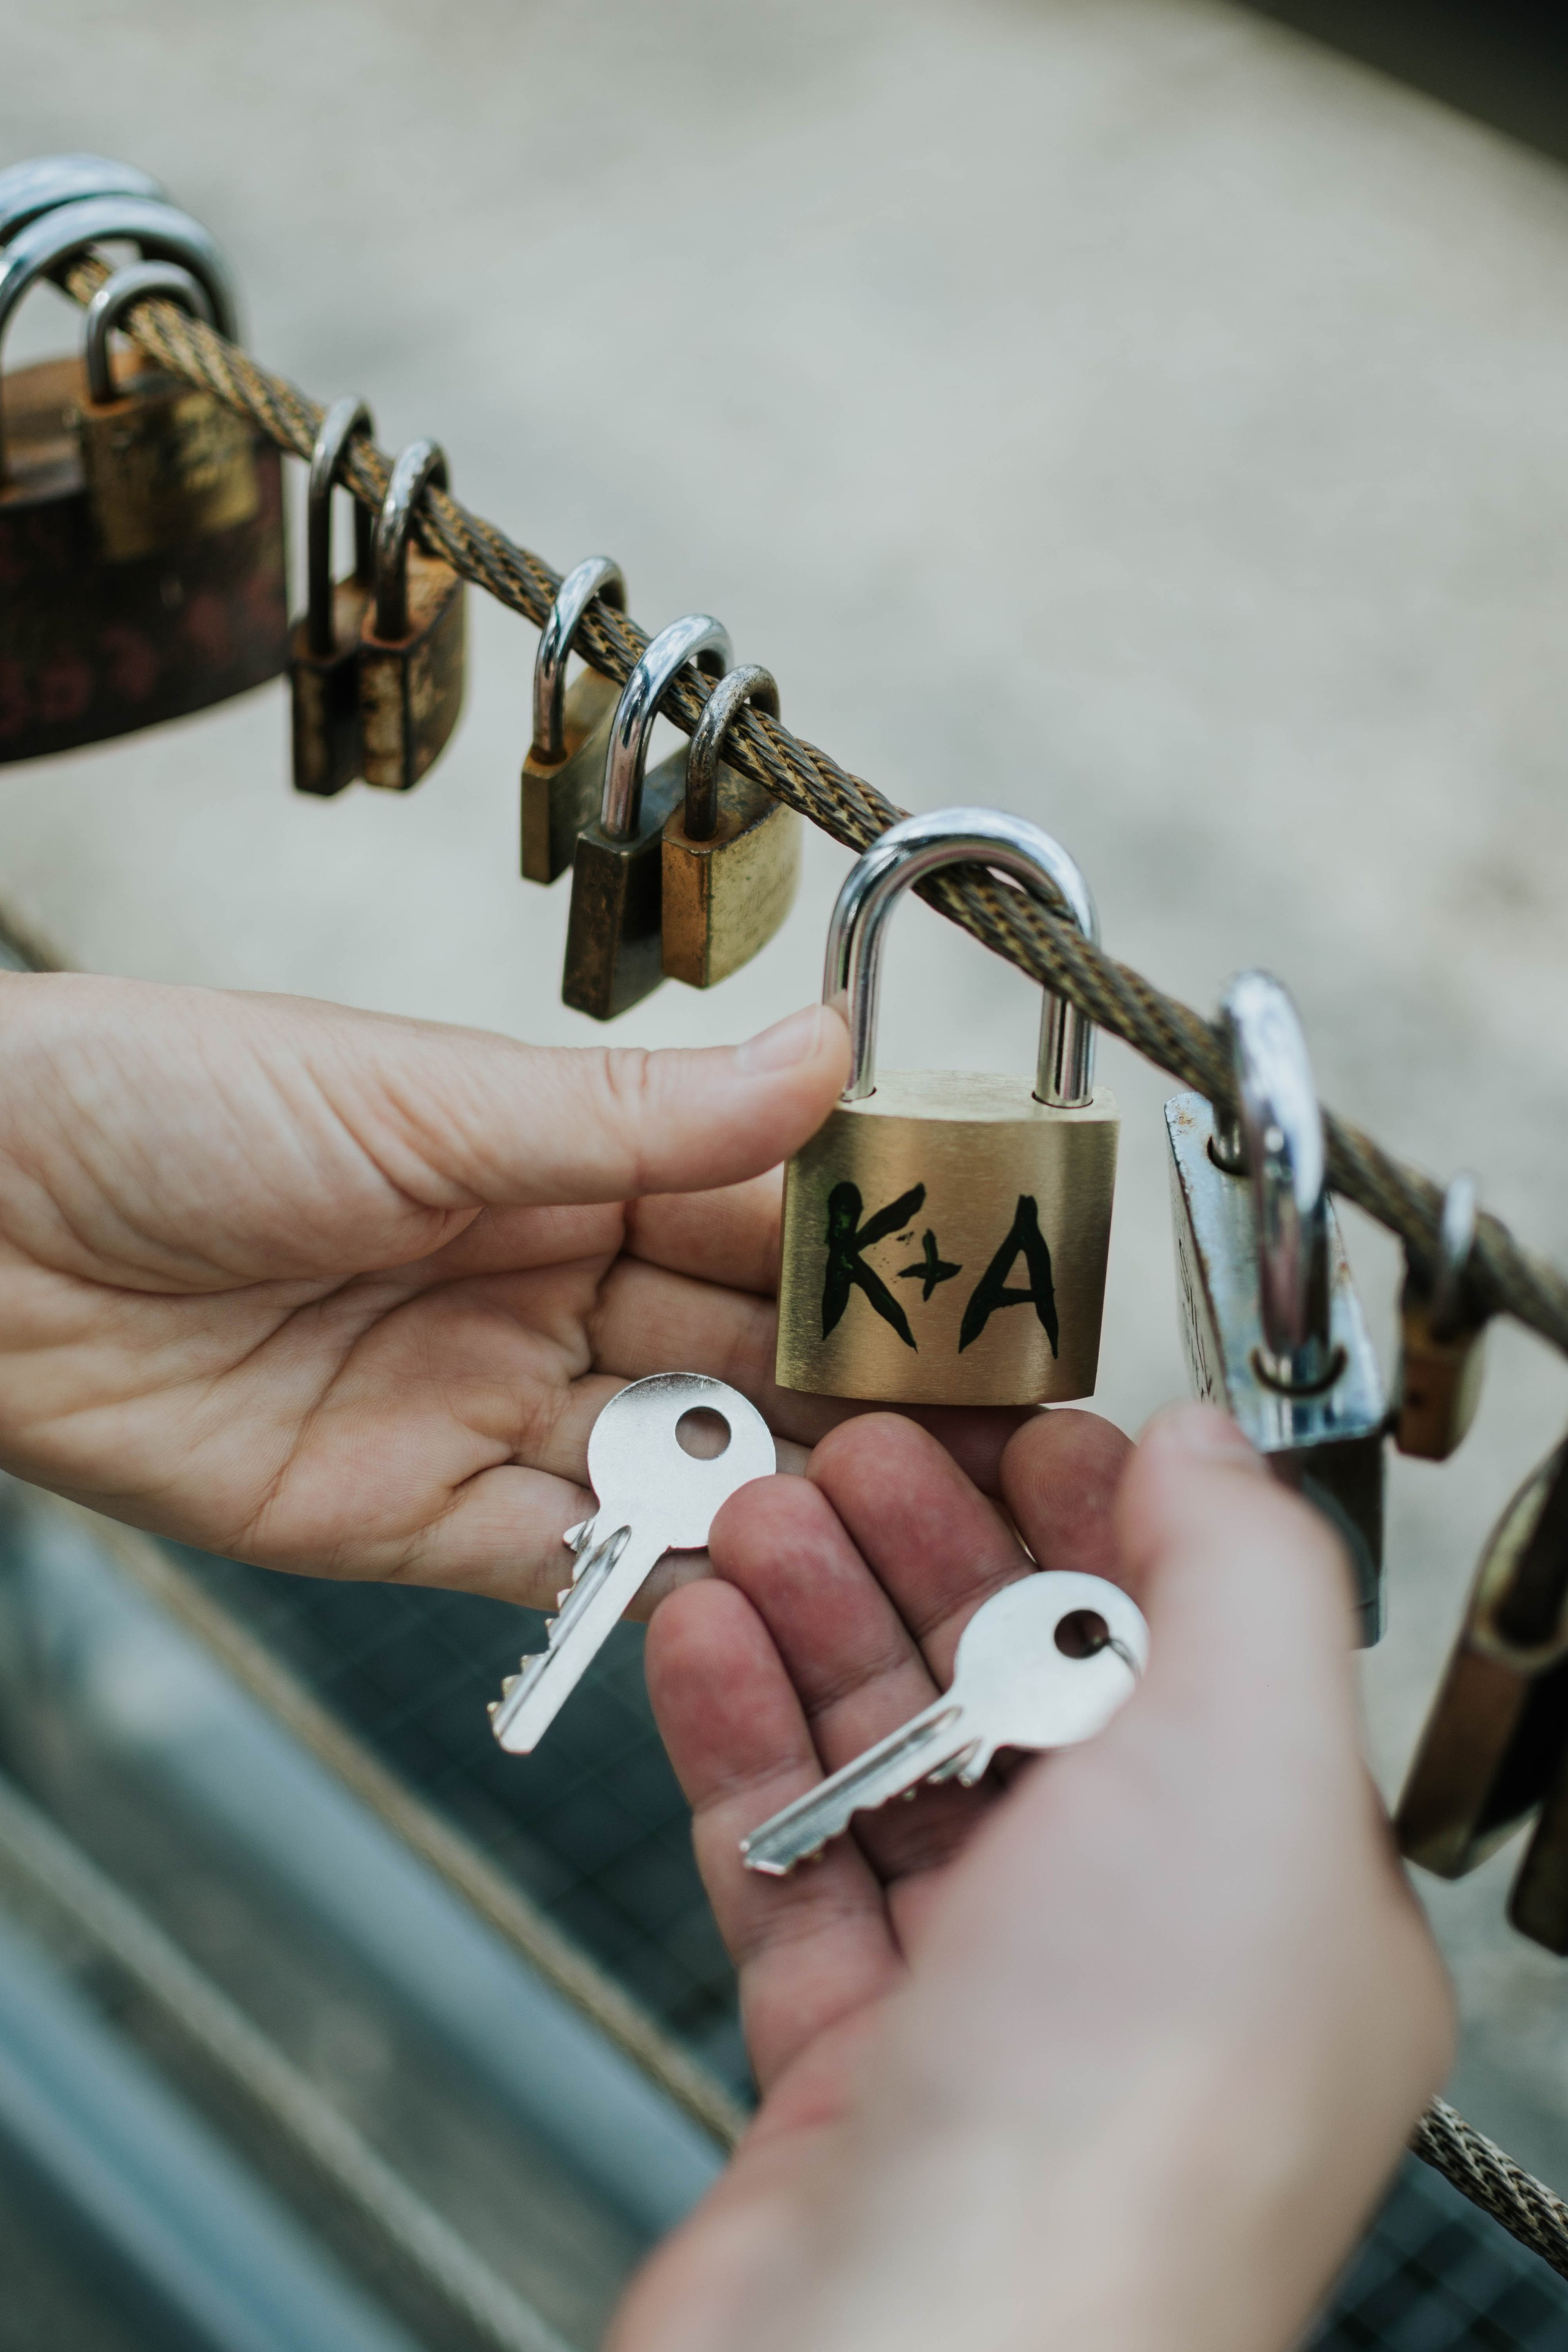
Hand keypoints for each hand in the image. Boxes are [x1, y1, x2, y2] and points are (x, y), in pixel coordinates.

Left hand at [0, 973, 1021, 1599]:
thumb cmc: (175, 1101)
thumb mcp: (429, 1098)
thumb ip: (639, 1115)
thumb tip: (831, 1047)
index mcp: (558, 1156)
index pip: (757, 1208)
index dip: (873, 1248)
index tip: (994, 1284)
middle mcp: (540, 1282)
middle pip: (735, 1349)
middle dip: (856, 1387)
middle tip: (992, 1431)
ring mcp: (481, 1404)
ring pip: (669, 1460)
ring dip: (774, 1487)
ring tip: (898, 1514)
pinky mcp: (405, 1518)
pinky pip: (560, 1558)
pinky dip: (648, 1573)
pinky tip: (746, 1578)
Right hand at [621, 1405, 1452, 2351]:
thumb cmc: (1116, 2133)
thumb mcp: (1246, 1771)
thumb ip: (1243, 1577)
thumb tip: (1213, 1449)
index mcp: (1281, 1903)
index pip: (1190, 1656)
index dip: (1092, 1522)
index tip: (1002, 1421)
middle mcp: (1143, 1965)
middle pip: (1025, 1702)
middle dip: (925, 1554)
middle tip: (842, 1448)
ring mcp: (990, 2024)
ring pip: (892, 1776)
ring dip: (815, 1627)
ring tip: (748, 1516)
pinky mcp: (848, 2076)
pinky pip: (789, 1868)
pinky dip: (741, 1744)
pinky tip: (700, 1645)